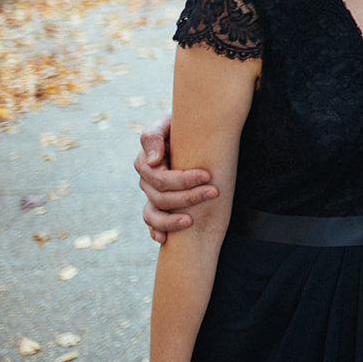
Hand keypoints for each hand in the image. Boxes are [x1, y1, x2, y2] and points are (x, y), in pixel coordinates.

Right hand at [135, 111, 215, 243]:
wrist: (191, 128)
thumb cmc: (180, 124)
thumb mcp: (166, 122)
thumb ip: (154, 136)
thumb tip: (152, 161)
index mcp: (147, 161)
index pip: (160, 177)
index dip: (183, 179)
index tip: (208, 175)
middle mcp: (147, 179)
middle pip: (161, 196)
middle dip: (189, 197)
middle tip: (215, 192)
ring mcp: (151, 194)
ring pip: (154, 213)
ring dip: (171, 220)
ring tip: (191, 221)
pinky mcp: (158, 203)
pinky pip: (152, 221)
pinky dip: (156, 231)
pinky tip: (164, 240)